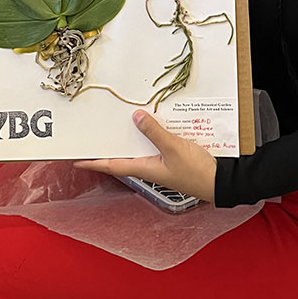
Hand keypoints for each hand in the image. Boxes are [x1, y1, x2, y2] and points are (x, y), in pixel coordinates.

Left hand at [74, 111, 217, 203]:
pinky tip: (150, 125)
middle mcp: (149, 167)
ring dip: (130, 139)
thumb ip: (154, 132)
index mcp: (144, 168)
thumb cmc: (197, 172)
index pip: (111, 165)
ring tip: (118, 127)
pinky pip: (155, 145)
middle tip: (94, 137)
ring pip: (139, 149)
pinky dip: (150, 135)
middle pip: (123, 156)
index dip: (93, 163)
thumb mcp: (174, 148)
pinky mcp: (172, 158)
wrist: (221, 181)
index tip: (76, 160)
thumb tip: (135, 117)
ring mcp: (161, 163)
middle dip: (108, 147)